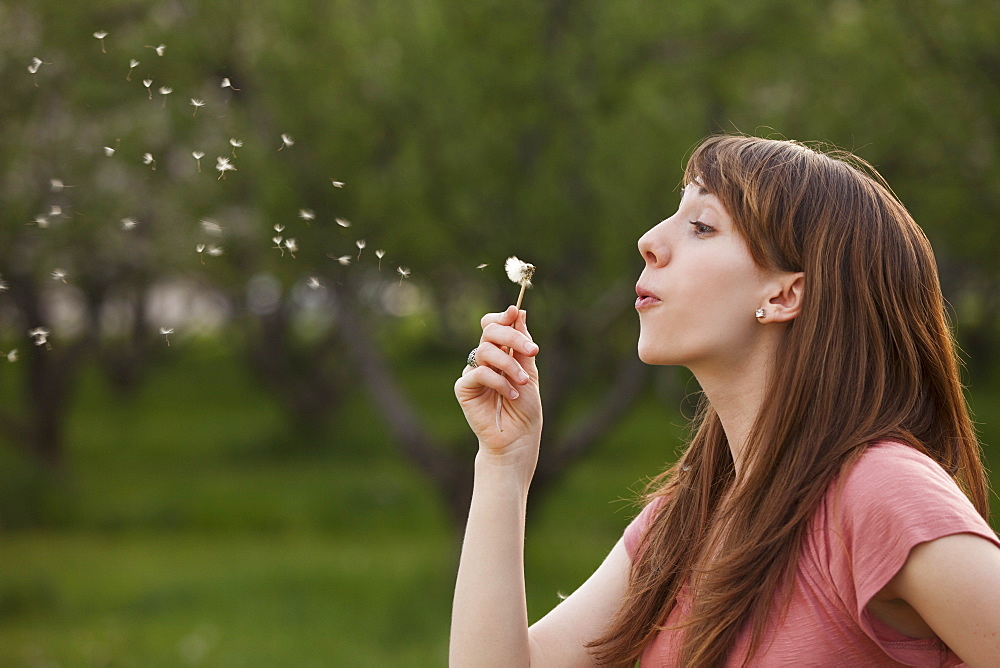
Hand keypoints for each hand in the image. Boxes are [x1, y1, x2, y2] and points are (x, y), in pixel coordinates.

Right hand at [455, 305, 541, 462]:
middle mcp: (483, 360)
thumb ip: (522, 345)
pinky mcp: (463, 388)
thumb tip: (519, 313)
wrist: (518, 438)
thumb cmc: (525, 408)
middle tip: (532, 350)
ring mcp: (472, 373)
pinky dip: (498, 381)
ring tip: (523, 384)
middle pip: (488, 331)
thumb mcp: (529, 371)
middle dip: (511, 336)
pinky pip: (479, 373)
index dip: (502, 316)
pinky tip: (510, 394)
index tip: (516, 312)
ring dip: (509, 365)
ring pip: (485, 351)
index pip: (493, 325)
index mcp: (499, 353)